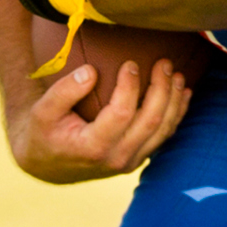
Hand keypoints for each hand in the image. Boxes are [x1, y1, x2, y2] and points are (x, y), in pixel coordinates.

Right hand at [8, 51, 191, 183]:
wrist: (48, 164)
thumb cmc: (44, 132)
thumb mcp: (43, 111)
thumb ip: (64, 92)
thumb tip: (91, 72)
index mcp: (93, 147)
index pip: (121, 113)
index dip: (130, 86)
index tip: (131, 63)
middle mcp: (116, 158)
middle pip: (150, 121)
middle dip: (162, 89)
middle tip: (164, 62)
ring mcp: (130, 162)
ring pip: (163, 130)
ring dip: (174, 101)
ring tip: (177, 74)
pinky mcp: (138, 158)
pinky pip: (163, 136)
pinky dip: (177, 114)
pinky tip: (183, 93)